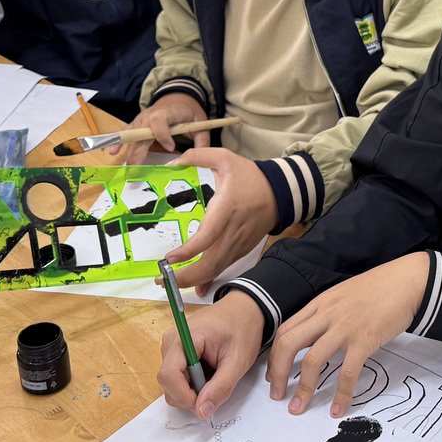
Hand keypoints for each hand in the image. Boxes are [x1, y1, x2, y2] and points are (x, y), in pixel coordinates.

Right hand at [110, 93, 209, 165]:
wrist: (177, 97)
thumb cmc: (188, 110)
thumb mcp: (200, 121)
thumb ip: (202, 139)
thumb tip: (202, 156)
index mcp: (166, 113)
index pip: (160, 122)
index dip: (163, 135)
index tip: (170, 148)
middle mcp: (149, 116)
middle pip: (141, 135)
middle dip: (138, 153)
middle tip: (137, 171)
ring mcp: (140, 120)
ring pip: (132, 137)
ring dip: (128, 152)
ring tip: (125, 168)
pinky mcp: (136, 124)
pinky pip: (126, 133)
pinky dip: (118, 142)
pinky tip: (112, 152)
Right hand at [157, 289, 265, 419]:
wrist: (244, 310)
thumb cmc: (242, 329)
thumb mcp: (238, 361)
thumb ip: (221, 387)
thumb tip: (202, 412)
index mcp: (184, 337)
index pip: (169, 375)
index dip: (184, 396)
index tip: (205, 404)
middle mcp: (171, 342)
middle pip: (168, 383)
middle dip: (189, 396)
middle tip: (215, 391)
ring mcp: (171, 347)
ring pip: (171, 383)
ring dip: (192, 390)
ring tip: (214, 377)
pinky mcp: (176, 353)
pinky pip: (177, 377)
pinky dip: (192, 383)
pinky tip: (209, 374)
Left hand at [164, 148, 275, 295]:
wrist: (280, 193)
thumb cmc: (250, 176)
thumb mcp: (225, 158)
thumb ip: (198, 155)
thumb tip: (173, 162)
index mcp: (226, 209)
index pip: (208, 236)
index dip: (189, 251)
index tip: (169, 258)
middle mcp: (232, 232)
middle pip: (209, 263)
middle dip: (185, 276)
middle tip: (161, 279)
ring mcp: (238, 244)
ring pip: (215, 270)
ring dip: (193, 280)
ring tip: (169, 282)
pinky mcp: (241, 250)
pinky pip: (223, 268)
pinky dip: (208, 279)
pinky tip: (196, 286)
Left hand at [266, 252, 429, 417]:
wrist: (407, 280)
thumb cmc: (379, 288)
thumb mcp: (343, 295)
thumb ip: (327, 313)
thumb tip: (315, 335)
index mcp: (320, 304)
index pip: (286, 331)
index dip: (274, 356)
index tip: (274, 375)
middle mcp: (327, 315)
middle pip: (288, 345)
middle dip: (277, 373)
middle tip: (277, 394)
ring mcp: (345, 327)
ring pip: (312, 360)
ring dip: (303, 388)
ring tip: (298, 408)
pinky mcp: (365, 339)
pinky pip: (347, 372)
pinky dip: (341, 394)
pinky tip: (338, 409)